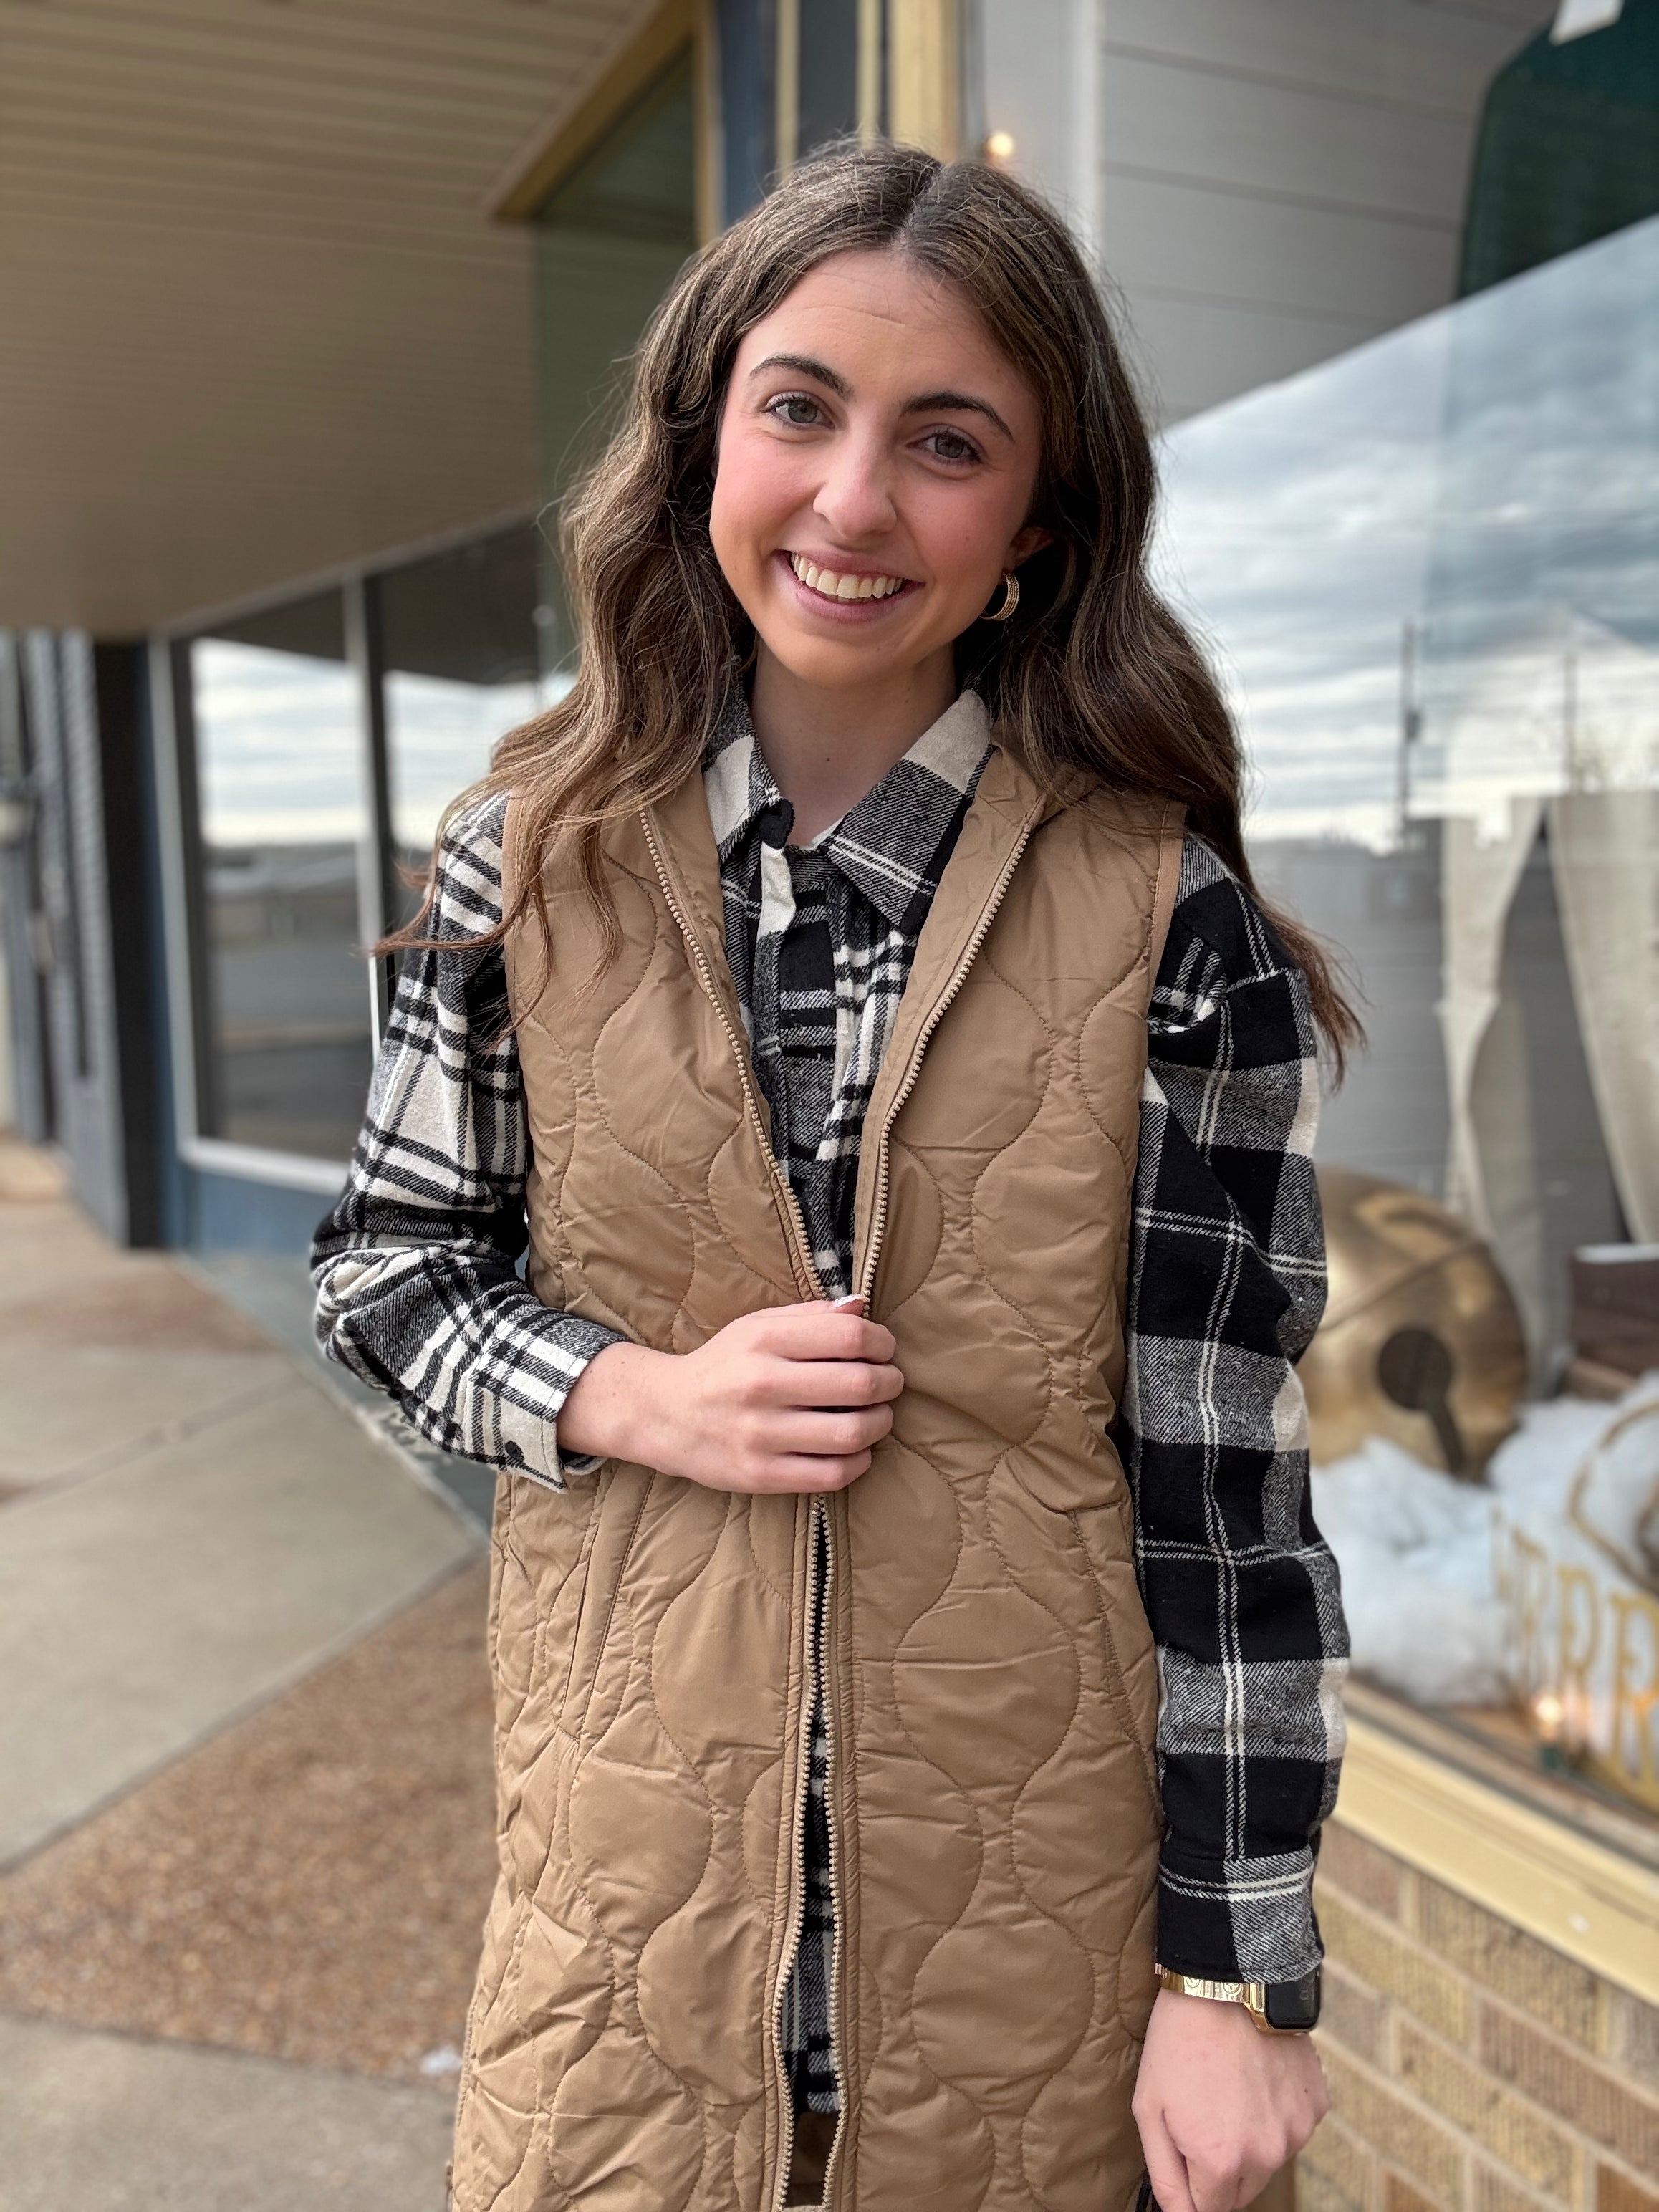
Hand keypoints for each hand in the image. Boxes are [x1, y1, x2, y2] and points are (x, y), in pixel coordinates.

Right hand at [556, 1296, 902, 1493]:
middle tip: (889, 1383)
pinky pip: (832, 1474)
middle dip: (890, 1383)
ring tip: (877, 1416)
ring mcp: (760, 1434)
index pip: (850, 1336)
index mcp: (764, 1341)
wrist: (666, 1415)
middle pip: (860, 1384)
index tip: (884, 1349)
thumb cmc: (724, 1366)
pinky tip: (856, 1450)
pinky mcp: (761, 1474)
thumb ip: (811, 1315)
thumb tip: (862, 1308)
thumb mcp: (757, 1326)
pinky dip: (859, 1461)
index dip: (882, 1343)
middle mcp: (761, 1385)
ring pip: (852, 1433)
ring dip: (880, 1424)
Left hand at [1133, 1989, 1327, 2211]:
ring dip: (1251, 2141)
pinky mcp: (1317, 2104)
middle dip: (1220, 2168)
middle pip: (1242, 2190)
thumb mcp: (1149, 2109)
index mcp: (1222, 2162)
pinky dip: (1276, 2113)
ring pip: (1269, 2159)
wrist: (1229, 1981)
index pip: (1209, 2210)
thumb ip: (1165, 2176)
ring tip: (1230, 2088)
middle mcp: (1266, 2156)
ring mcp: (1297, 2130)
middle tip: (1204, 2115)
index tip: (1186, 2151)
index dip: (1192, 2184)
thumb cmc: (1179, 2041)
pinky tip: (1257, 2076)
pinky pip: (1293, 2127)